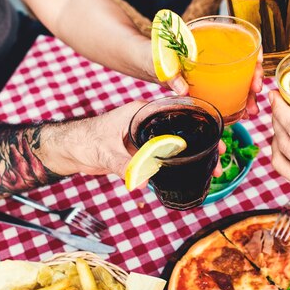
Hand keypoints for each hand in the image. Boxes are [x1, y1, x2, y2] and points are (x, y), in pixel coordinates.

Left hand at [49, 102, 225, 180]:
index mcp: (141, 111)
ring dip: (195, 154)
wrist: (67, 151)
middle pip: (183, 129)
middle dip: (205, 141)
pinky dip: (181, 163)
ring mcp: (146, 136)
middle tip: (222, 154)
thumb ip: (124, 165)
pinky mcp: (142, 150)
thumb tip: (142, 179)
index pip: (177, 111)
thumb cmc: (83, 141)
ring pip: (178, 143)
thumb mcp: (105, 153)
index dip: (200, 122)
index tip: (216, 134)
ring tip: (214, 168)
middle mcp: (147, 121)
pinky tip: (193, 172)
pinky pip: (167, 155)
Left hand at [142, 41, 262, 116]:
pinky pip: (230, 91)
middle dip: (255, 78)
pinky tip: (243, 113)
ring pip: (240, 79)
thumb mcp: (159, 59)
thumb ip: (170, 72)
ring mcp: (215, 68)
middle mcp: (216, 51)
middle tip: (256, 91)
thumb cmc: (152, 53)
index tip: (257, 63)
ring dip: (249, 95)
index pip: (240, 38)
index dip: (253, 50)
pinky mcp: (211, 82)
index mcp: (207, 37)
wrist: (145, 62)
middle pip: (244, 62)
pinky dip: (238, 102)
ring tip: (252, 111)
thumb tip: (183, 89)